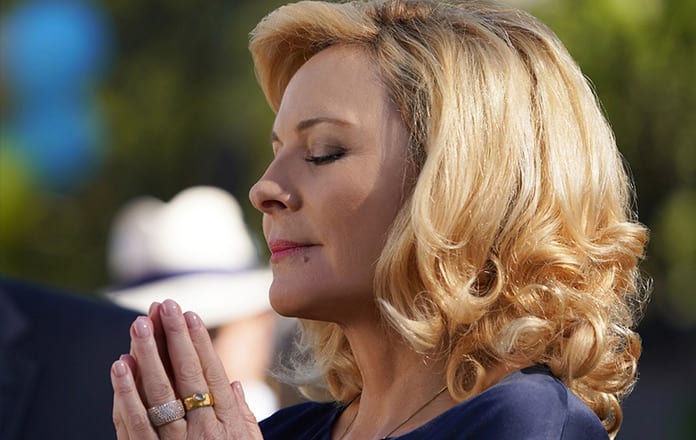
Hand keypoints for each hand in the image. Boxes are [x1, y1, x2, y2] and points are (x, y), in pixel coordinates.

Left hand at [111, 299, 263, 438]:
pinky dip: (125, 393)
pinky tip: (120, 365)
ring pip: (157, 394)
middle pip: (185, 376)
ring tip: (139, 324)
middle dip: (174, 336)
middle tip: (165, 304)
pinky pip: (134, 424)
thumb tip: (234, 385)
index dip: (200, 342)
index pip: (212, 373)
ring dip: (147, 355)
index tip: (190, 314)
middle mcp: (201, 430)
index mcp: (227, 423)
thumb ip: (242, 415)